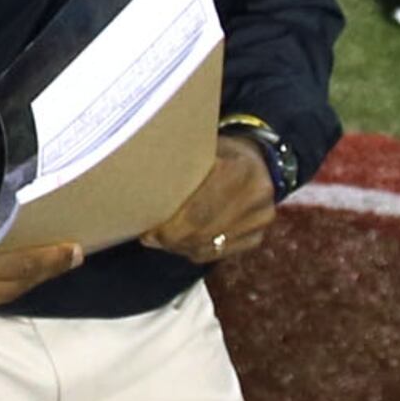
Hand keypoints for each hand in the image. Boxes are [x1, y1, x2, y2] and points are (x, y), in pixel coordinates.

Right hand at [0, 199, 83, 321]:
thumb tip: (13, 236)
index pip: (16, 267)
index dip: (48, 260)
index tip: (75, 252)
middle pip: (15, 287)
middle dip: (45, 271)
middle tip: (72, 256)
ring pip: (3, 297)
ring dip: (27, 281)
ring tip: (51, 264)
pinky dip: (5, 287)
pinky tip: (17, 275)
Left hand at [138, 140, 281, 266]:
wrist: (259, 160)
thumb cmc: (218, 151)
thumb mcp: (201, 147)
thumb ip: (179, 167)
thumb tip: (138, 188)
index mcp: (239, 170)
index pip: (200, 209)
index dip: (171, 226)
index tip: (148, 230)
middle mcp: (256, 196)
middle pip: (205, 230)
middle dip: (172, 239)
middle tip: (149, 238)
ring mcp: (261, 219)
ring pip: (212, 246)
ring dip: (182, 247)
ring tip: (160, 241)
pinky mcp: (258, 236)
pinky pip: (222, 253)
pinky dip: (198, 251)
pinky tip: (181, 244)